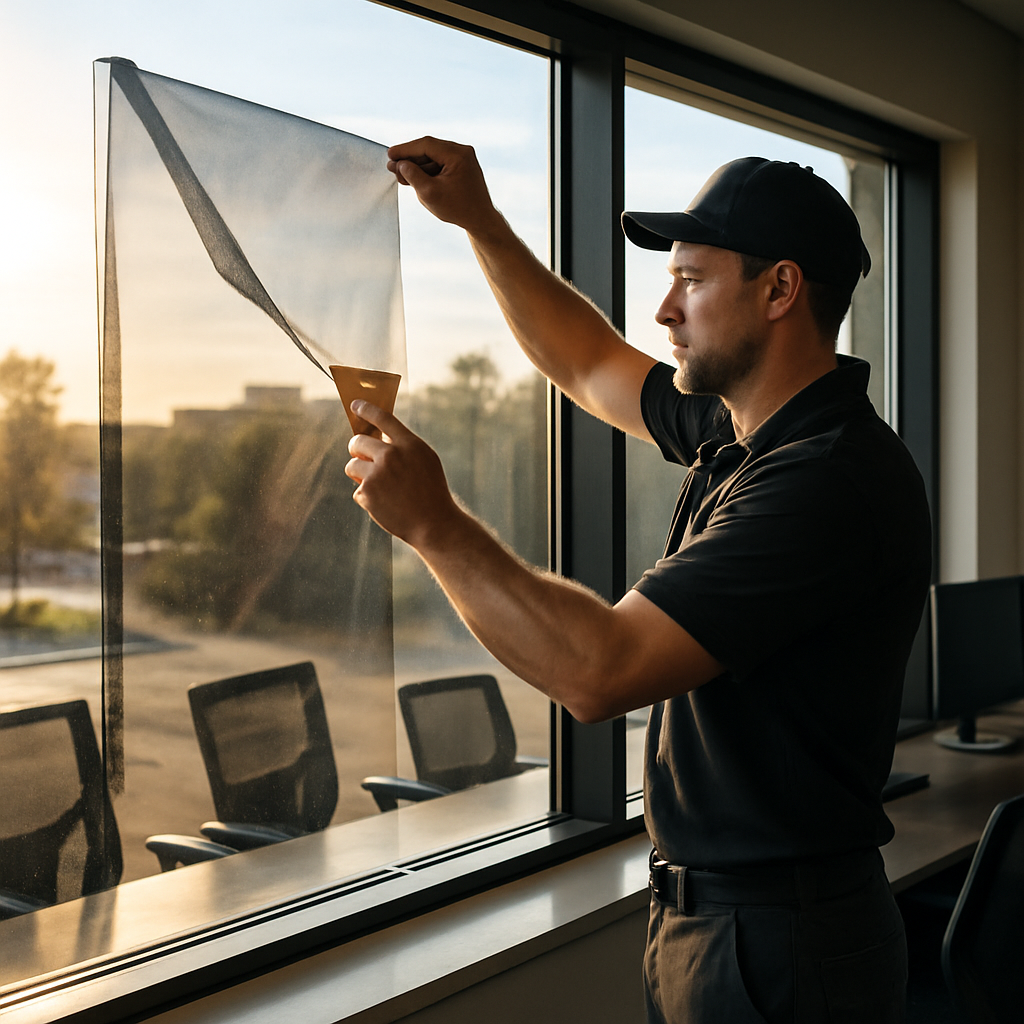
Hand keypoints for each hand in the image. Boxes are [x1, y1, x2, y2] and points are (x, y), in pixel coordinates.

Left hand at [345, 400, 459, 548]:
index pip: (382, 418)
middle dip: (357, 450)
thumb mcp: (425, 461)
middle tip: (361, 457)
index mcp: (409, 444)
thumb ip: (404, 447)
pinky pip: (357, 490)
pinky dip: (367, 498)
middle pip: (357, 441)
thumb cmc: (431, 492)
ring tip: (380, 488)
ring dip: (360, 476)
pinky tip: (385, 505)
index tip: (355, 404)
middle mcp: (391, 455)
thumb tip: (378, 438)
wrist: (433, 524)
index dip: (366, 409)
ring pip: (352, 466)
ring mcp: (377, 475)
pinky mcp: (366, 493)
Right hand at [386, 136, 502, 238]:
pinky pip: (440, 164)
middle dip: (409, 158)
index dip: (405, 149)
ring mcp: (463, 158)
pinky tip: (414, 178)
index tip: (390, 155)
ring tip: (400, 176)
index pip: (425, 145)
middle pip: (429, 149)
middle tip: (392, 167)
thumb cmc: (458, 209)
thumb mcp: (430, 193)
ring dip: (417, 166)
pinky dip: (427, 171)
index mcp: (458, 154)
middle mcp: (462, 152)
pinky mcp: (462, 167)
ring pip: (433, 157)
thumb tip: (400, 163)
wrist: (480, 220)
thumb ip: (413, 175)